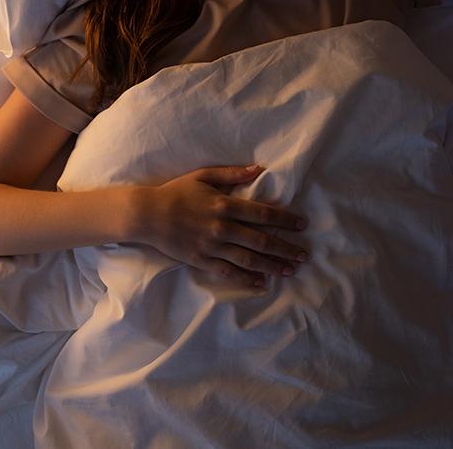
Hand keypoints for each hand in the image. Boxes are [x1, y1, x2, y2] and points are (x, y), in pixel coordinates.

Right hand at [132, 165, 309, 289]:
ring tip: (290, 270)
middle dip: (286, 249)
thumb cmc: (176, 192)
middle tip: (304, 255)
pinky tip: (262, 283)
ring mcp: (212, 247)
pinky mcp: (202, 261)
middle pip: (261, 240)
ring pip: (249, 259)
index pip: (263, 214)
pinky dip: (247, 279)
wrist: (148, 214)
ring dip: (272, 266)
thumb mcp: (203, 176)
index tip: (302, 225)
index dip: (285, 220)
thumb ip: (232, 173)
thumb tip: (258, 169)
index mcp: (224, 205)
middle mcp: (222, 228)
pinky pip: (228, 273)